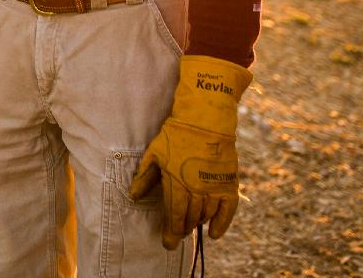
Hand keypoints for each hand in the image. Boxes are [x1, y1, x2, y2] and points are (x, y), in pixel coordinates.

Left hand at [128, 55, 251, 248]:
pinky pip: (228, 210)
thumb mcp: (154, 153)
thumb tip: (133, 196)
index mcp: (177, 181)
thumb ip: (145, 177)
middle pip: (189, 218)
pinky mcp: (229, 183)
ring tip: (190, 227)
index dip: (170, 231)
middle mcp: (197, 188)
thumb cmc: (176, 135)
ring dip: (197, 224)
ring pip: (205, 215)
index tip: (167, 243)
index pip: (174, 215)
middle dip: (181, 230)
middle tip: (176, 235)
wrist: (205, 121)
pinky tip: (214, 233)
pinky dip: (222, 224)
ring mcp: (214, 187)